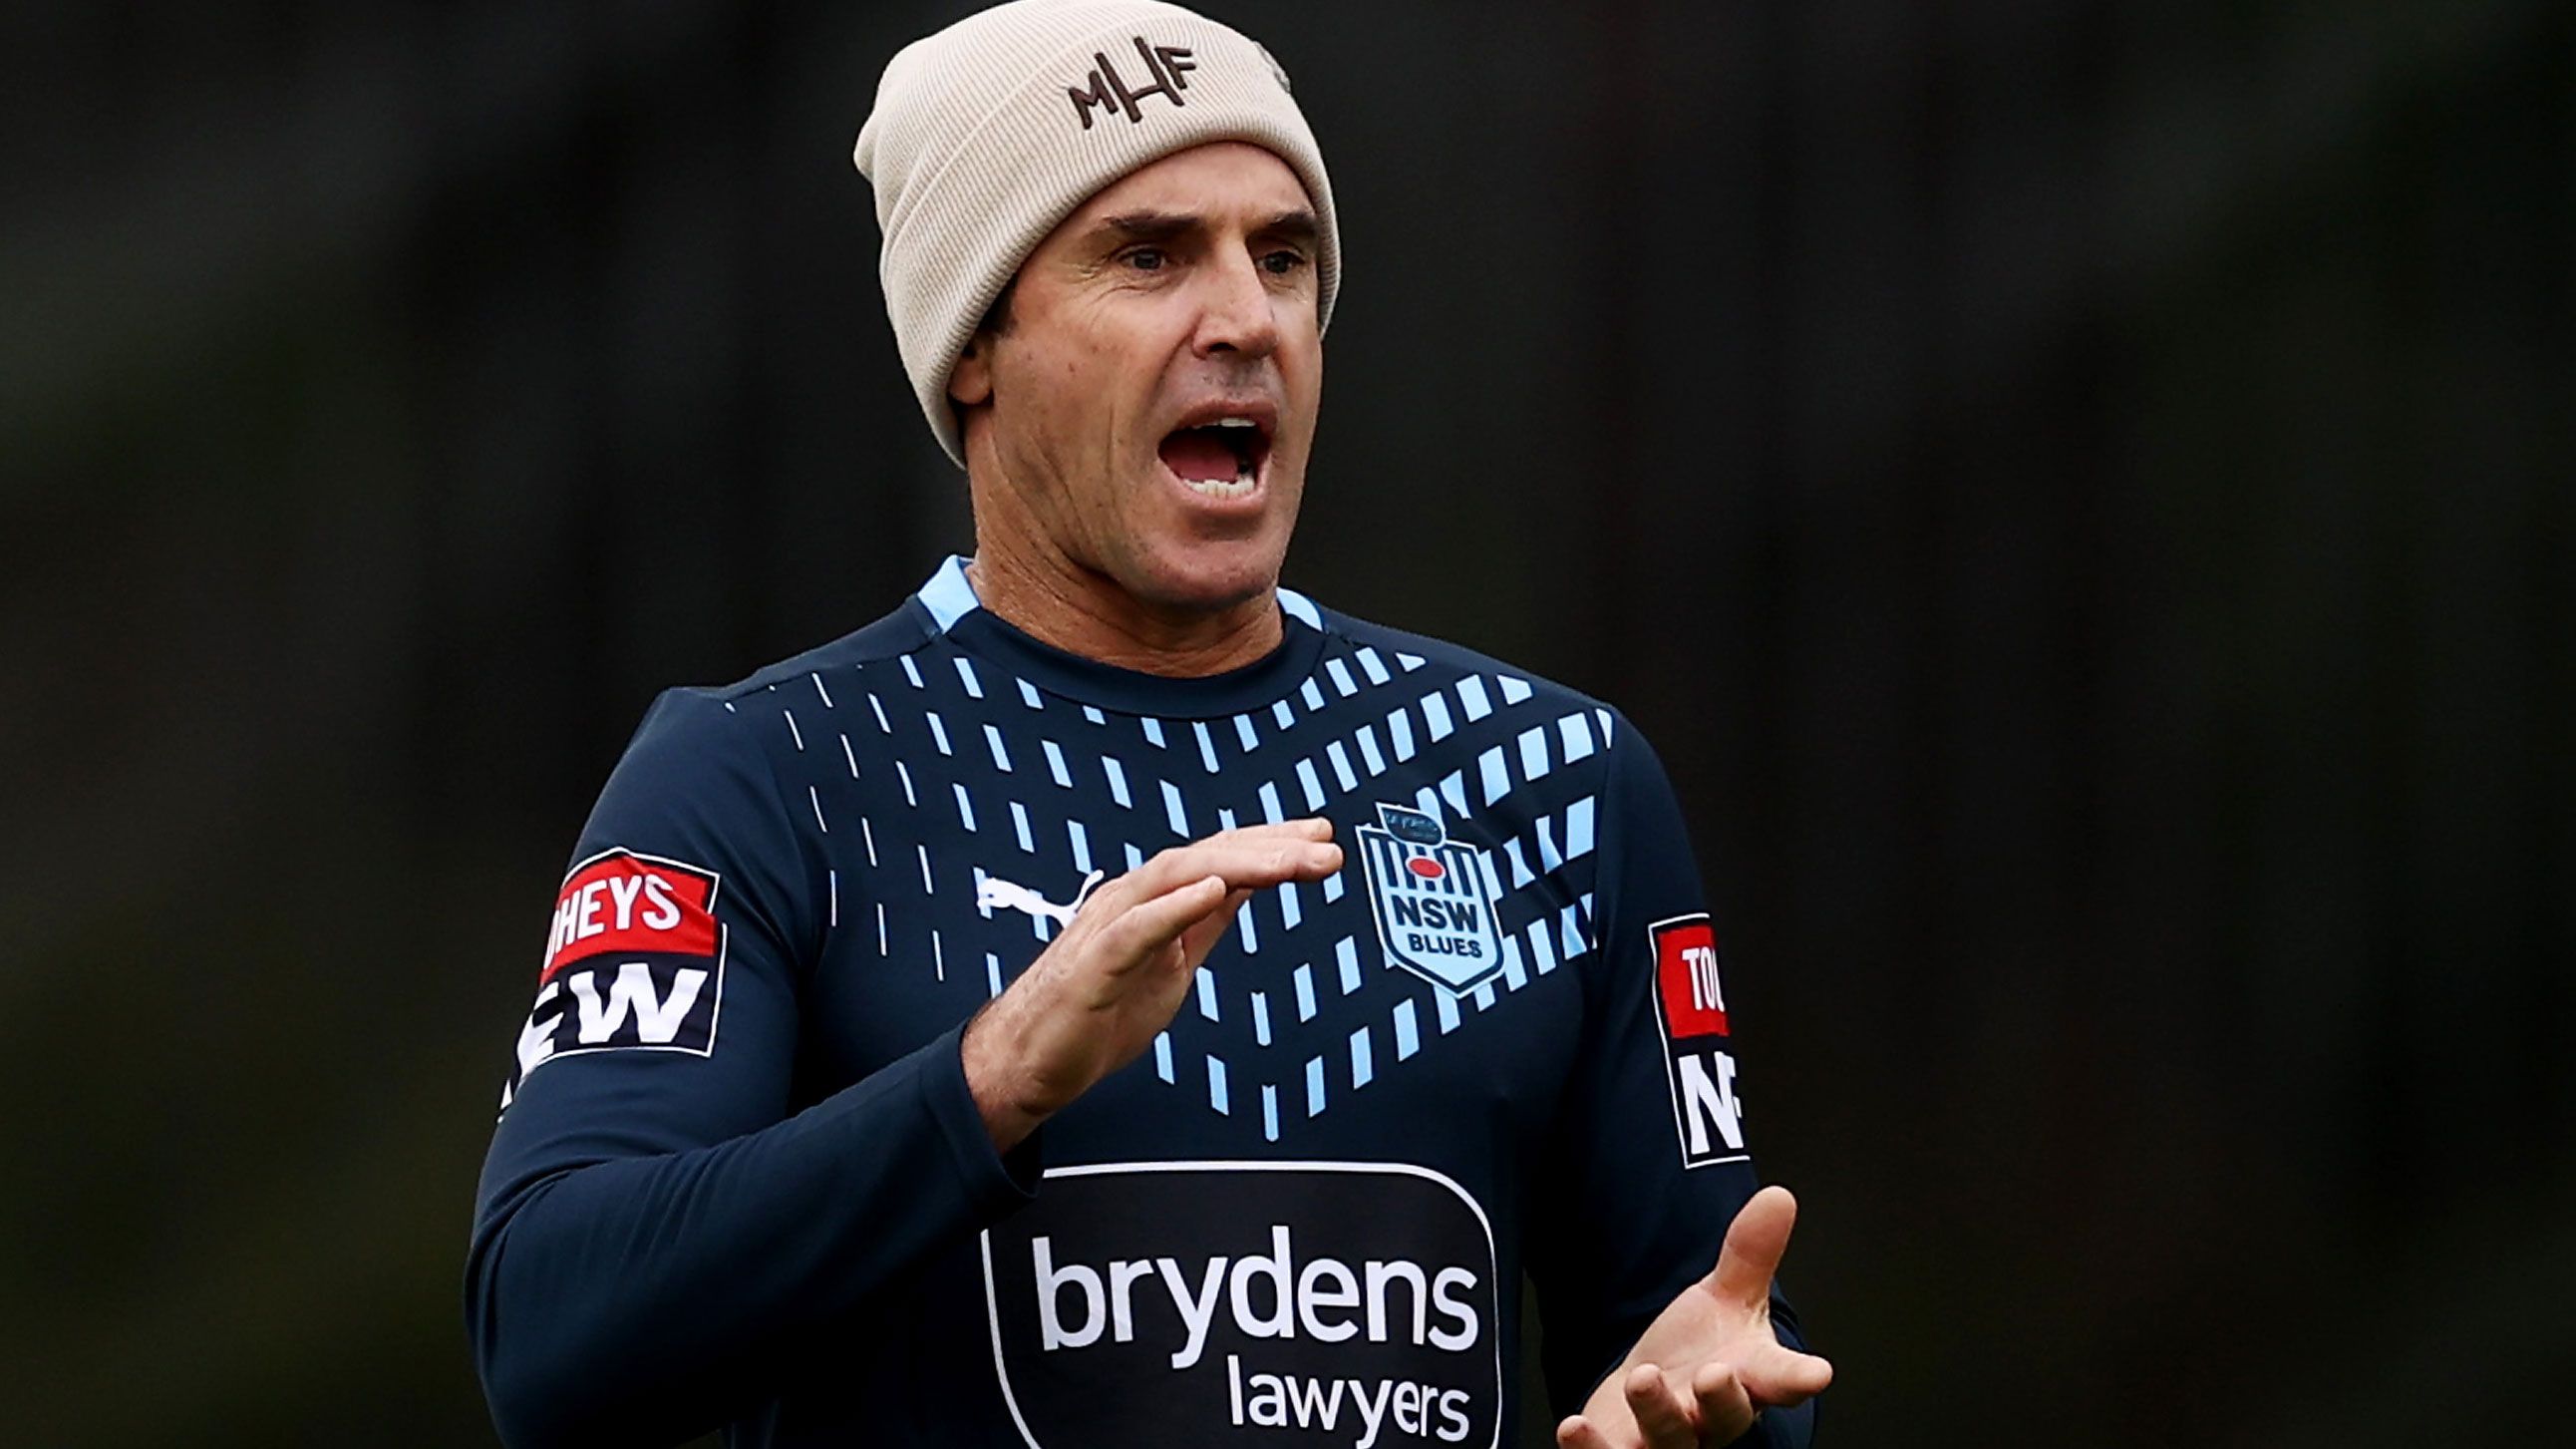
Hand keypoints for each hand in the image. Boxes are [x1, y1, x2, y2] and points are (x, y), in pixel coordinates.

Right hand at [961, 819, 1341, 1147]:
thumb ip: (1204, 924)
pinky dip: (1175, 905)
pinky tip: (1213, 890)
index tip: (1322, 840)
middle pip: (1208, 858)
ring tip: (1287, 862)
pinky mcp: (1093, 965)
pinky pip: (1136, 928)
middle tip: (1326, 847)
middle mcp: (1133, 901)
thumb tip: (1244, 889)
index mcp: (1155, 902)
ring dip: (1237, 864)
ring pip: (1178, 878)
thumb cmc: (1095, 1013)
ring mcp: (1110, 927)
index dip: (1272, 845)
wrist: (1029, 1061)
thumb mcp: (1173, 964)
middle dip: (1270, 849)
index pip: (1220, 859)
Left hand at [1556, 1187, 1833, 1448]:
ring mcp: (1671, 1440)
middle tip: (1716, 1374)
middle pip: (1727, 1418)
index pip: (1780, 1379)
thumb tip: (1778, 1196)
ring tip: (1643, 1377)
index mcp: (1748, 1377)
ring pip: (1672, 1439)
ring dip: (1658, 1413)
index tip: (1817, 1373)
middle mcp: (1713, 1416)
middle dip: (1723, 1400)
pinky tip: (1574, 1426)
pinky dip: (1592, 1448)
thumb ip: (1749, 1254)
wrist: (1654, 1398)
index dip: (1798, 1378)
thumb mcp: (1726, 1299)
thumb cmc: (1700, 1352)